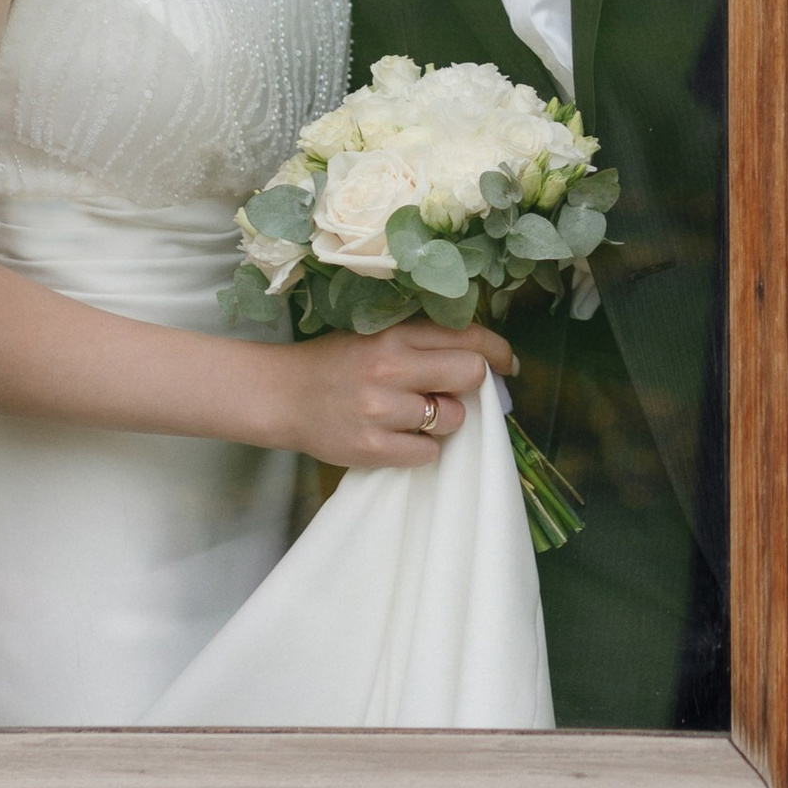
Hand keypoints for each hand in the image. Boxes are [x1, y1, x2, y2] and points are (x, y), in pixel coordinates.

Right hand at [271, 320, 513, 470]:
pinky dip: (422, 448)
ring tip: (416, 415)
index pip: (467, 337)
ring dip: (444, 419)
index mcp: (393, 335)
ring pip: (453, 418)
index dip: (497, 352)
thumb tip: (481, 360)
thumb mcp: (375, 337)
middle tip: (452, 391)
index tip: (506, 364)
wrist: (281, 396)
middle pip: (470, 374)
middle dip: (471, 384)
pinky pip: (428, 452)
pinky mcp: (372, 447)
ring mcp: (380, 410)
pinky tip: (401, 438)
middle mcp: (389, 368)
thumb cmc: (334, 364)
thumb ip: (421, 343)